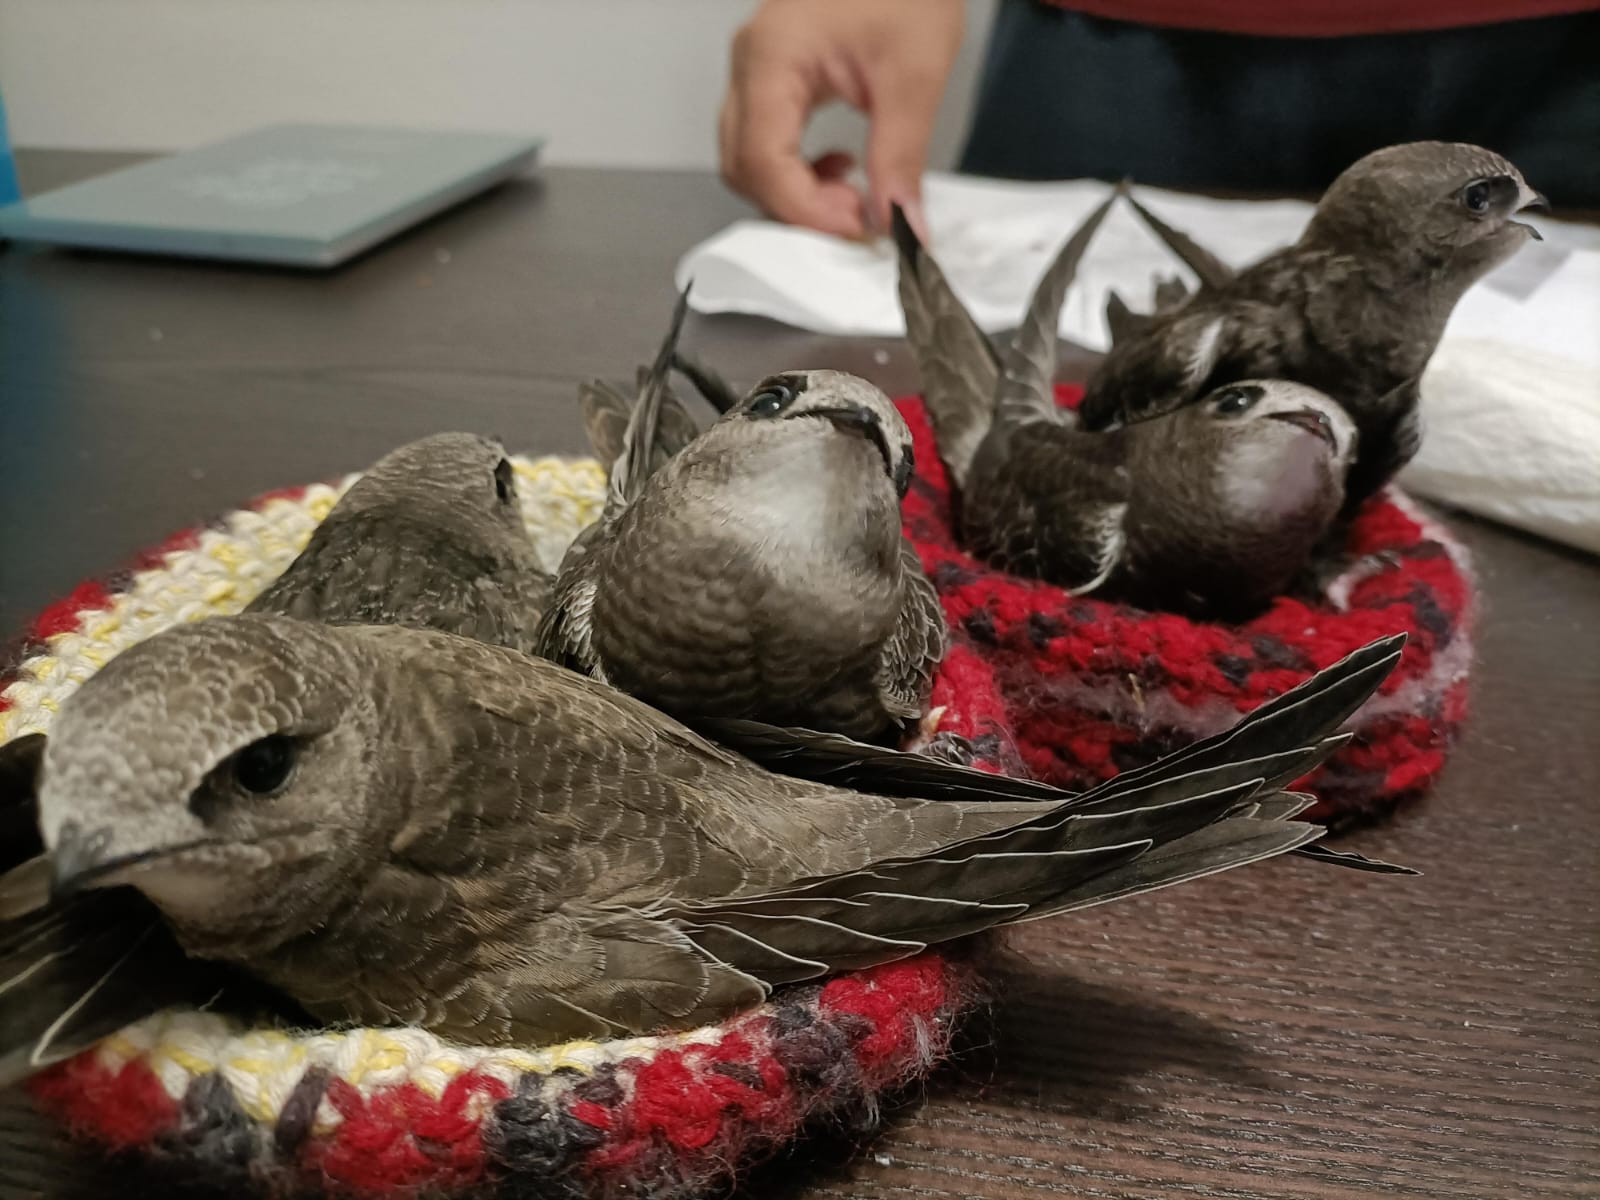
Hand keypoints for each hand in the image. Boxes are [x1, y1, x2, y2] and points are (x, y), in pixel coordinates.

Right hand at [719, 0, 962, 237]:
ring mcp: (756, 69)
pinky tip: (838, 167)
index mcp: (772, 57)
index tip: (857, 226)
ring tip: (852, 194)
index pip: (763, 161)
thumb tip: (898, 222)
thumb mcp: (913, 75)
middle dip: (798, 207)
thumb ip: (900, 158)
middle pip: (744, 167)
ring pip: (749, 160)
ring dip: (796, 193)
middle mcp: (750, 64)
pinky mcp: (773, 76)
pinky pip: (764, 140)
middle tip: (858, 217)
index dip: (806, 209)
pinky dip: (796, 170)